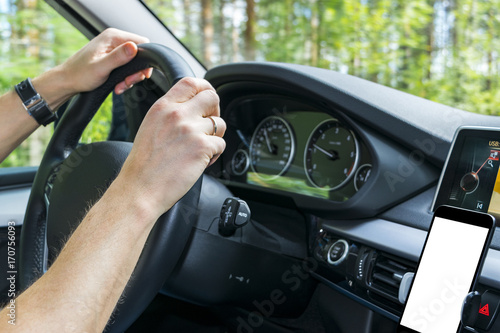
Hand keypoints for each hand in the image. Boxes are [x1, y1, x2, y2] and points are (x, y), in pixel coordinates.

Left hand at [60, 28, 152, 94]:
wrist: (67, 81)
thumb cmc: (79, 74)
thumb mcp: (101, 67)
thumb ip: (118, 57)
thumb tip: (134, 47)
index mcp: (112, 37)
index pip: (142, 42)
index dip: (145, 59)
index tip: (141, 74)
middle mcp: (114, 40)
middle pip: (139, 54)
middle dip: (136, 71)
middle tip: (128, 82)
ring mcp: (113, 49)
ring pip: (134, 63)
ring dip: (130, 77)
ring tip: (120, 86)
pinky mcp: (112, 58)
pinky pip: (127, 67)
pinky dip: (125, 79)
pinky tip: (118, 85)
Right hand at [114, 77, 225, 219]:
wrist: (140, 189)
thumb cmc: (143, 165)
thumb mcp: (151, 127)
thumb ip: (170, 114)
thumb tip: (193, 109)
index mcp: (162, 107)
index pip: (191, 82)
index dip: (205, 88)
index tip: (207, 99)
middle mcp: (177, 114)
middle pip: (211, 97)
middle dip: (215, 111)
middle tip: (208, 126)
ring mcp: (191, 129)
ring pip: (220, 124)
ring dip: (215, 136)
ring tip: (201, 149)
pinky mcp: (202, 147)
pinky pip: (221, 144)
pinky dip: (214, 155)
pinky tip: (200, 162)